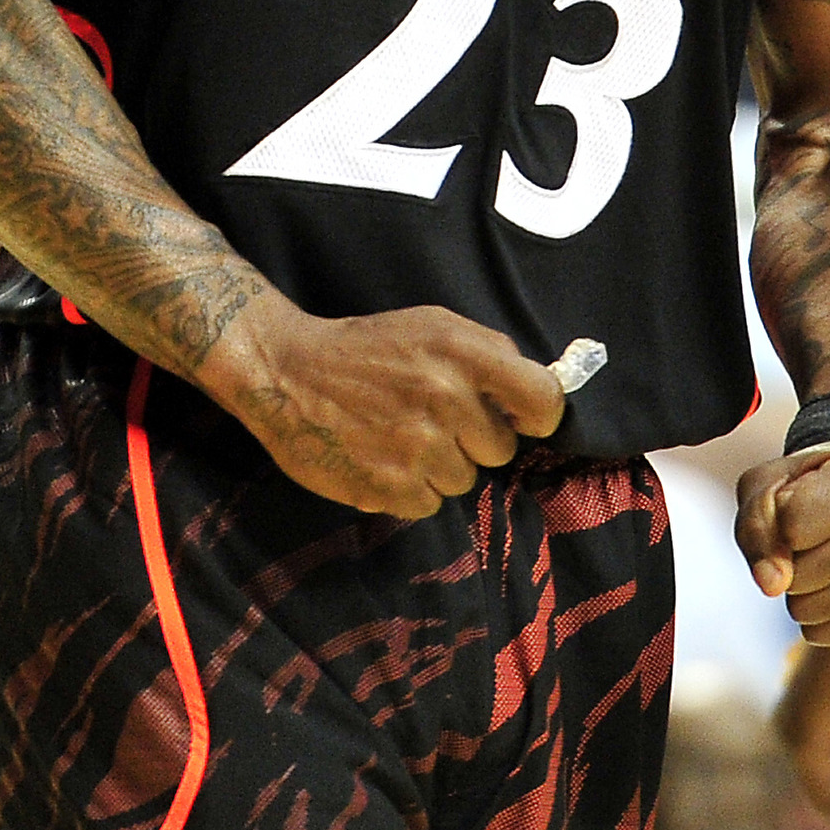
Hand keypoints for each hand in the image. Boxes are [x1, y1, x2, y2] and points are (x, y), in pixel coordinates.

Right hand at [208, 300, 566, 517]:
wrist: (287, 373)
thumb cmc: (368, 348)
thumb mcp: (434, 325)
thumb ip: (489, 352)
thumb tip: (536, 392)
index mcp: (464, 354)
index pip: (543, 399)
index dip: (538, 415)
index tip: (523, 420)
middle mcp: (446, 399)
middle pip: (501, 449)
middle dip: (475, 440)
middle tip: (435, 421)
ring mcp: (417, 447)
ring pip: (464, 480)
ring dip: (440, 467)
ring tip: (401, 437)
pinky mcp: (388, 487)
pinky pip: (429, 504)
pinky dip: (411, 490)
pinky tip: (383, 459)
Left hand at [734, 441, 829, 643]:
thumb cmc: (804, 490)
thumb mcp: (768, 487)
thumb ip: (757, 526)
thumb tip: (772, 586)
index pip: (791, 524)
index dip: (780, 519)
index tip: (801, 501)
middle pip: (800, 575)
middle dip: (788, 560)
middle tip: (813, 535)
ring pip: (807, 609)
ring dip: (798, 591)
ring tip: (822, 557)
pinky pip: (821, 634)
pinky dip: (813, 615)